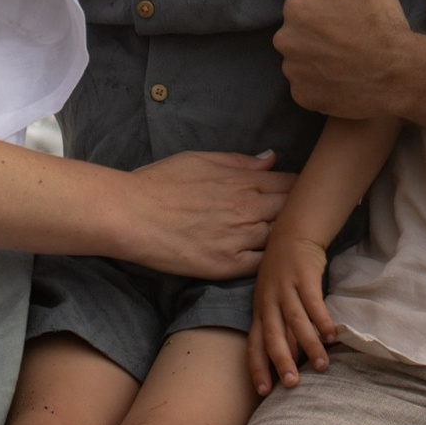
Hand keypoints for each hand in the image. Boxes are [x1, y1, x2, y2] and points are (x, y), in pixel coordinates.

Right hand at [112, 150, 279, 278]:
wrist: (130, 215)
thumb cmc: (159, 183)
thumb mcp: (200, 160)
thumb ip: (240, 162)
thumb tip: (272, 159)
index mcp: (243, 181)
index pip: (290, 183)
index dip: (295, 188)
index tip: (292, 194)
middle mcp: (248, 209)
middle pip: (291, 211)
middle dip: (295, 212)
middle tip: (292, 218)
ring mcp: (240, 238)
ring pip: (280, 238)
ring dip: (282, 238)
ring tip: (279, 240)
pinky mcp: (227, 265)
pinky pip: (262, 265)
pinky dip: (267, 260)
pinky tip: (263, 259)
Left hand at [249, 222, 338, 394]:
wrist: (291, 236)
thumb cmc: (282, 277)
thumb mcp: (272, 302)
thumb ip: (279, 329)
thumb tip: (288, 361)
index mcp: (259, 312)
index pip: (253, 345)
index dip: (257, 368)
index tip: (263, 392)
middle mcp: (268, 303)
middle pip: (272, 337)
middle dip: (281, 363)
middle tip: (292, 385)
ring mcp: (286, 289)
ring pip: (295, 323)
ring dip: (308, 346)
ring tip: (321, 366)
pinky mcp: (304, 278)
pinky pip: (314, 304)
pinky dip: (322, 321)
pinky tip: (331, 337)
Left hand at [275, 0, 421, 121]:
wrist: (401, 74)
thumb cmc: (384, 25)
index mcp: (297, 10)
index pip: (304, 4)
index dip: (328, 9)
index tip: (350, 17)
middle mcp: (287, 41)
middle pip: (299, 32)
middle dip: (318, 34)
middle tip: (351, 39)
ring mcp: (293, 72)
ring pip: (301, 59)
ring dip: (317, 59)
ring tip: (349, 60)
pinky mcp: (303, 97)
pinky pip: (306, 86)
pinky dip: (320, 84)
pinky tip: (343, 80)